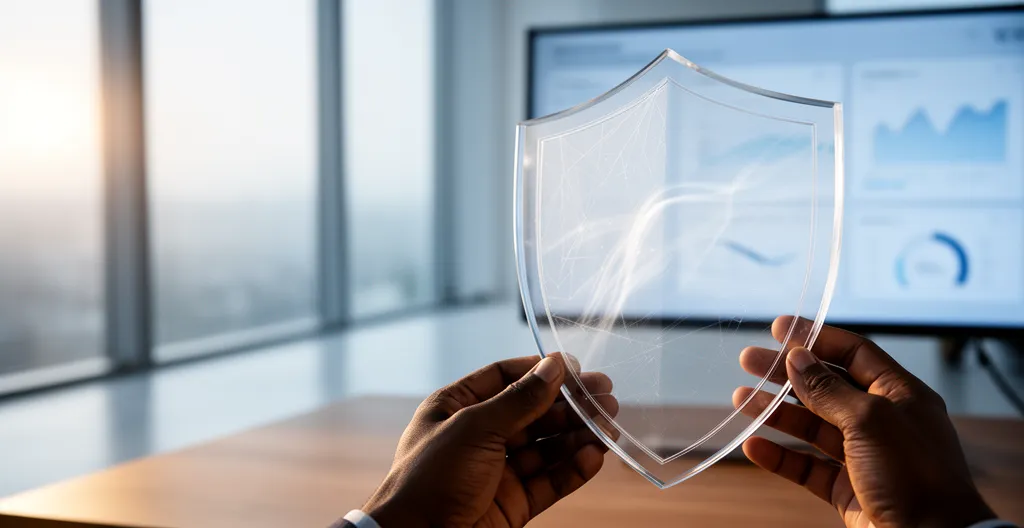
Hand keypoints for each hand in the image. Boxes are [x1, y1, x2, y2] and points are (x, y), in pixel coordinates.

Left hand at [362, 354, 617, 527]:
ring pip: (545, 447)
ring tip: (609, 425)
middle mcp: (476, 436)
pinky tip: (594, 456)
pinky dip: (572, 469)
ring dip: (577, 436)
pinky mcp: (512, 503)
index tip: (575, 369)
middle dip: (568, 405)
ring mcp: (495, 471)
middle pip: (531, 412)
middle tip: (606, 397)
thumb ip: (519, 399)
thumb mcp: (475, 428)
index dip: (539, 372)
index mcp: (455, 408)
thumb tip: (554, 366)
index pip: (503, 378)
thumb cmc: (430, 479)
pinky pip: (548, 481)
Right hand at [735, 318, 996, 527]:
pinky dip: (780, 456)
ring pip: (811, 426)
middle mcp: (881, 421)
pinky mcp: (847, 489)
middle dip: (785, 373)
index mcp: (899, 395)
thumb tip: (798, 358)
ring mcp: (863, 456)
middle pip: (825, 387)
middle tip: (749, 360)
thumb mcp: (870, 421)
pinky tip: (755, 446)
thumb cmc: (916, 477)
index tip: (779, 329)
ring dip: (776, 412)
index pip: (854, 353)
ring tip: (741, 400)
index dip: (816, 338)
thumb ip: (829, 389)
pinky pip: (807, 466)